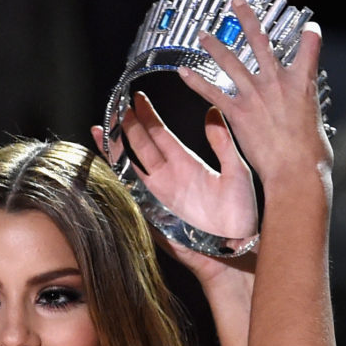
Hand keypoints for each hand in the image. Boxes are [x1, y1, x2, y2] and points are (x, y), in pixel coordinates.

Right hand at [93, 91, 257, 287]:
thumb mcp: (237, 172)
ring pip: (131, 164)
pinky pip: (130, 191)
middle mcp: (169, 176)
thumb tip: (213, 111)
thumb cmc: (242, 214)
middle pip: (141, 144)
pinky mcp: (153, 212)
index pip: (160, 134)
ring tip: (104, 125)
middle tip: (116, 102)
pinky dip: (116, 176)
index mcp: (187, 164)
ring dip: (117, 145)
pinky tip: (104, 160)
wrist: (237, 248)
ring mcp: (158, 194)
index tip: (137, 96)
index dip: (148, 116)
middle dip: (128, 124)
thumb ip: (223, 144)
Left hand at [177, 1, 331, 202]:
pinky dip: (196, 82)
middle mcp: (276, 82)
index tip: (310, 28)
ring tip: (203, 35)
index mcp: (301, 83)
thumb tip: (304, 113)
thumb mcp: (317, 122)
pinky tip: (184, 73)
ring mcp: (255, 95)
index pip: (310, 48)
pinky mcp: (238, 112)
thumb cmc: (311, 154)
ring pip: (230, 62)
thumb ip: (305, 109)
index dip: (311, 35)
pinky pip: (212, 92)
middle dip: (247, 18)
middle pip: (259, 41)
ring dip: (214, 46)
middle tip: (237, 3)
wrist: (297, 171)